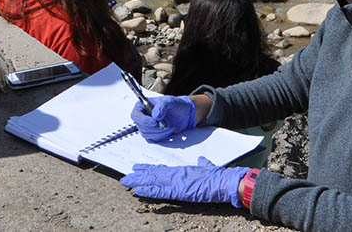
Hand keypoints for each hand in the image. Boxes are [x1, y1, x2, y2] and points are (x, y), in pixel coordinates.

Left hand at [121, 156, 248, 207]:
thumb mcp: (209, 167)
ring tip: (126, 181)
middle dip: (139, 175)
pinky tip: (138, 191)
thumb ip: (203, 164)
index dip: (149, 169)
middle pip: (154, 174)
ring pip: (153, 181)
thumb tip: (202, 160)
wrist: (224, 181)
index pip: (162, 169)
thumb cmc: (219, 176)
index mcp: (183, 170)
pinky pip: (160, 191)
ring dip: (139, 182)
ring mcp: (177, 182)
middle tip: (126, 176)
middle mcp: (177, 174)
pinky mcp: (179, 190)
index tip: (138, 168)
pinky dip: (148, 190)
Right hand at [131, 95, 195, 141]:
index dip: (143, 120)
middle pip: (141, 127)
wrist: (184, 114)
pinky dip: (160, 136)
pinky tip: (167, 131)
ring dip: (159, 132)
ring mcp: (146, 126)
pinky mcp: (152, 134)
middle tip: (167, 124)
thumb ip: (162, 106)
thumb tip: (155, 115)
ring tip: (169, 126)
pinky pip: (151, 139)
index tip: (154, 122)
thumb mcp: (170, 102)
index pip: (135, 115)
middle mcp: (142, 116)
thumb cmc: (175, 105)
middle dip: (155, 128)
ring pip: (146, 134)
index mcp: (143, 106)